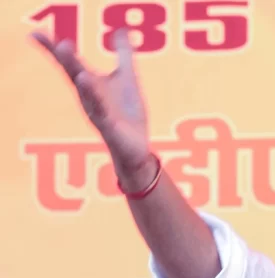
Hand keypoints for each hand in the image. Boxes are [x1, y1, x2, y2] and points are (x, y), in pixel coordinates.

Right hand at [31, 29, 151, 177]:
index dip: (54, 50)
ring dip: (85, 84)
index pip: (70, 64)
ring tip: (81, 72)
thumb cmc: (128, 114)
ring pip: (89, 96)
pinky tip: (97, 95)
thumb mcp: (128, 79)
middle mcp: (89, 98)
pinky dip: (101, 106)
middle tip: (59, 44)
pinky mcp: (111, 128)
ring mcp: (99, 113)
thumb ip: (124, 55)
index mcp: (90, 85)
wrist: (136, 147)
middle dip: (67, 61)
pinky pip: (105, 116)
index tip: (36, 33)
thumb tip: (122, 30)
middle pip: (75, 76)